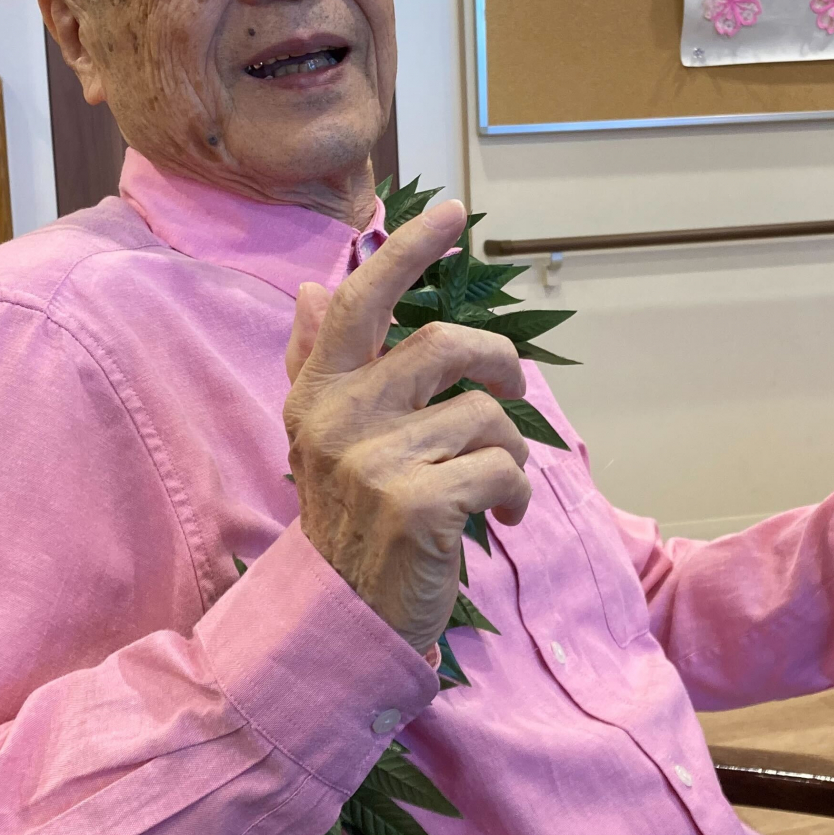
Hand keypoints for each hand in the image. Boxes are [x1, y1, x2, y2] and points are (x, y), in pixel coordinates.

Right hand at [283, 199, 532, 649]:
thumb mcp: (320, 441)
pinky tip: (503, 517)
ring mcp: (375, 463)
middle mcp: (338, 419)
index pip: (361, 301)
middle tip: (514, 390)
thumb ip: (316, 364)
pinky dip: (518, 495)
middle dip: (499, 364)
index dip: (408, 250)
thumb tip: (314, 289)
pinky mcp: (417, 506)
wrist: (346, 623)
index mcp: (318, 394)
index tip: (454, 212)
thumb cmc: (349, 521)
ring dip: (510, 450)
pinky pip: (502, 470)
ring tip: (496, 483)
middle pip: (444, 345)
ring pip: (485, 415)